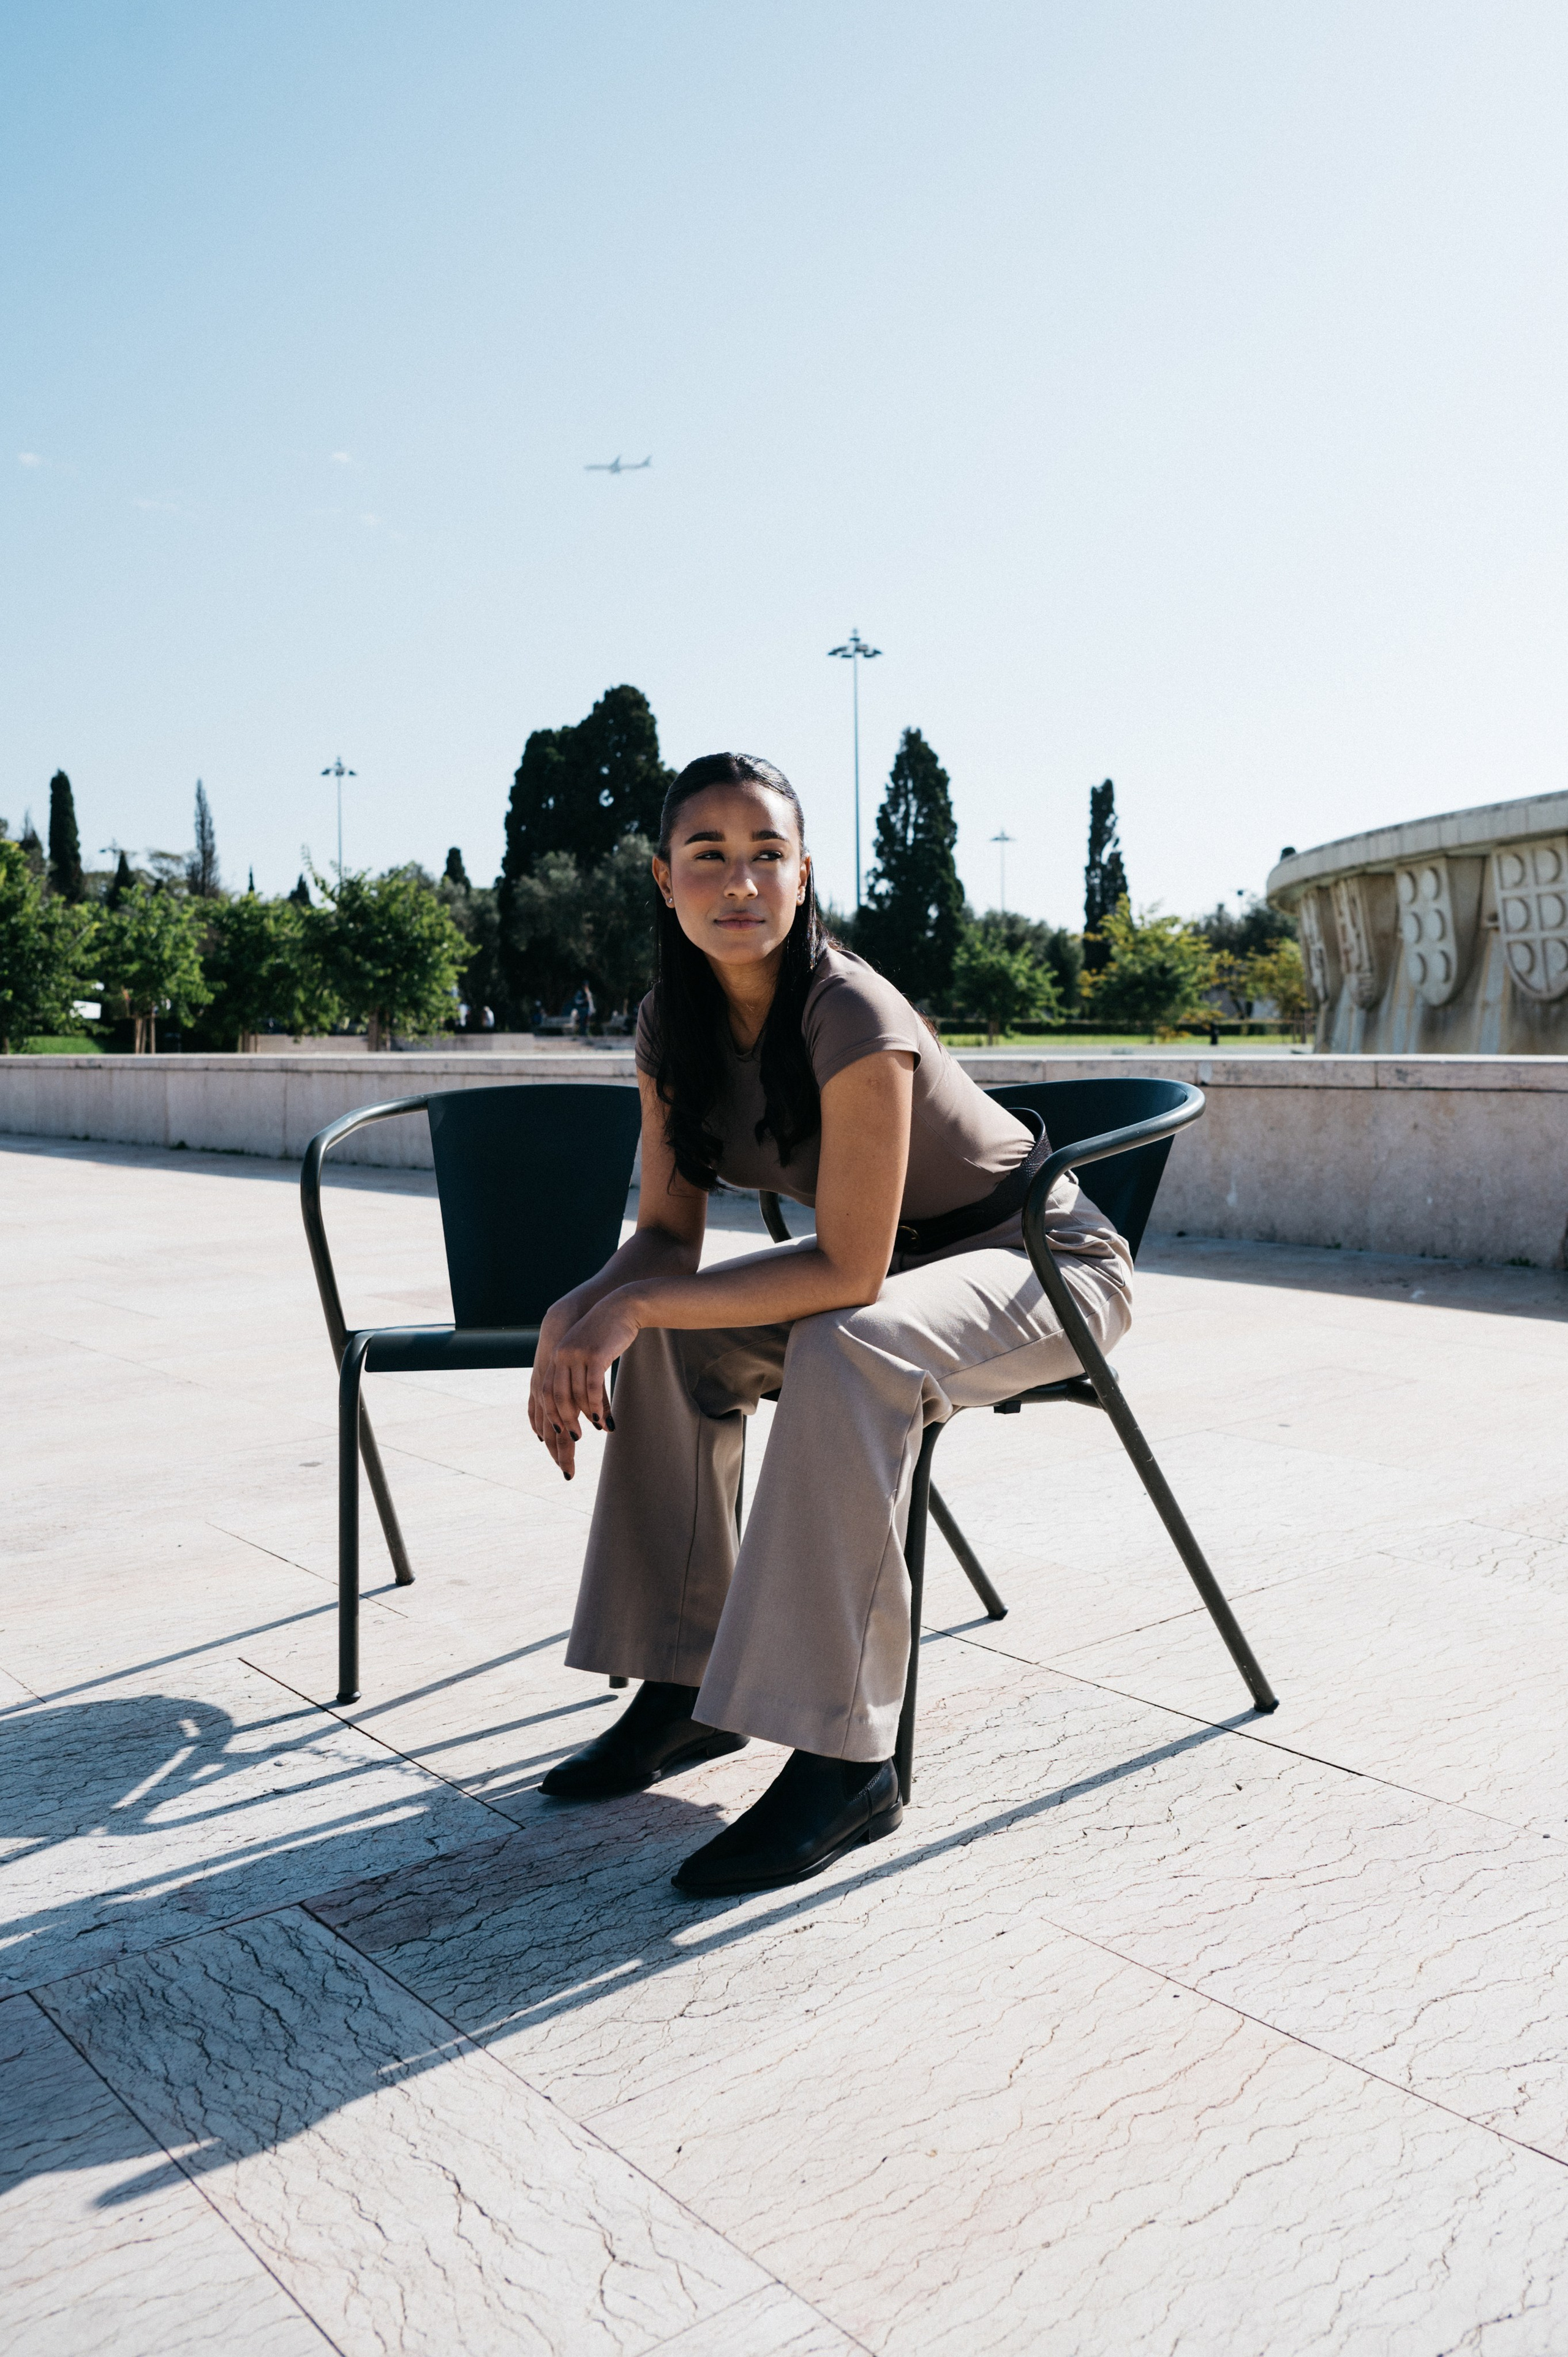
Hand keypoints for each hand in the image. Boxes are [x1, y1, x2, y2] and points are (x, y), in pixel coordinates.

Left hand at [527, 1292, 640, 1478]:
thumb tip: (582, 1407)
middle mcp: (560, 1357)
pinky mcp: (594, 1353)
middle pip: (555, 1400)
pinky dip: (595, 1407)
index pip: (544, 1395)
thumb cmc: (607, 1334)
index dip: (548, 1418)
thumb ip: (578, 1374)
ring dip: (582, 1418)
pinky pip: (592, 1388)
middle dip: (563, 1425)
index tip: (555, 1438)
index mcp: (555, 1358)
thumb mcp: (587, 1354)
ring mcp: (575, 1354)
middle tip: (573, 1444)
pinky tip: (602, 1421)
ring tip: (592, 1432)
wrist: (621, 1306)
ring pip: (574, 1396)